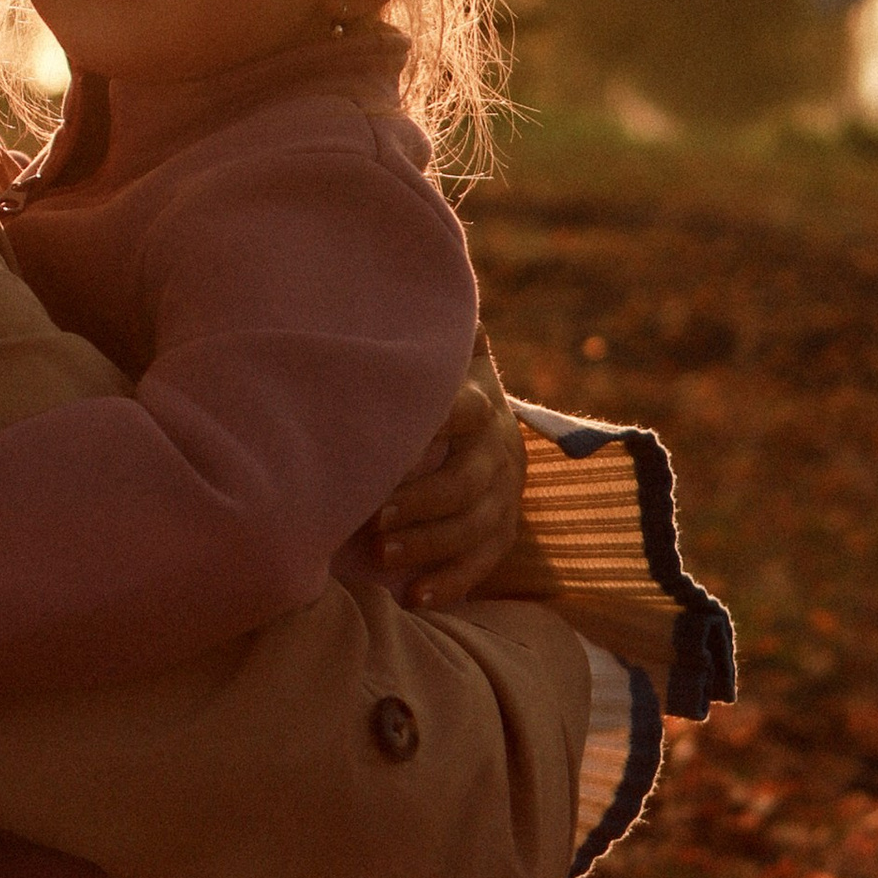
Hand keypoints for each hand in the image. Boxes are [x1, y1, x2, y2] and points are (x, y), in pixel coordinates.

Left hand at [367, 351, 530, 609]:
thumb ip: (419, 330)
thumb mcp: (436, 352)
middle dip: (421, 502)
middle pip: (468, 482)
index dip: (436, 422)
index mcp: (480, 402)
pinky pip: (485, 562)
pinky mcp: (502, 529)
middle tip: (373, 517)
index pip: (465, 411)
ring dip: (429, 544)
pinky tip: (414, 598)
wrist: (483, 415)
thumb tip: (401, 279)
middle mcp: (499, 449)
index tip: (391, 440)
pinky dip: (452, 583)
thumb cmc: (433, 382)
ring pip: (476, 527)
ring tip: (381, 555)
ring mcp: (504, 492)